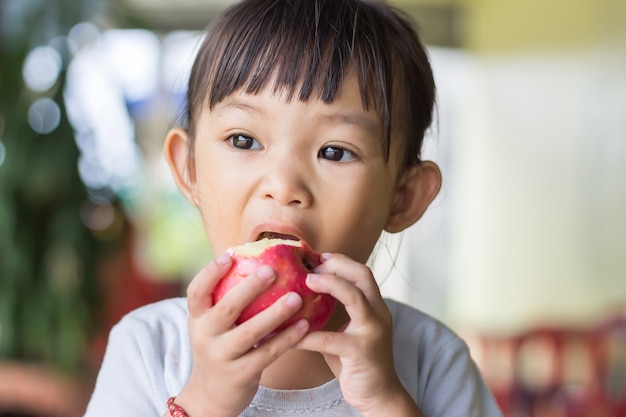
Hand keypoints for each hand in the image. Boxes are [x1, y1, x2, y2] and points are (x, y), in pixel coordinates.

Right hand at [174, 252, 309, 416]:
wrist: (209, 397)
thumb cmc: (219, 349)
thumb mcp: (211, 326)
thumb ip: (225, 301)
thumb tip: (255, 261)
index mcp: (197, 319)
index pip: (196, 291)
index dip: (211, 271)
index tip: (231, 254)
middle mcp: (205, 336)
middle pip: (226, 308)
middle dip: (249, 288)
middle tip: (271, 270)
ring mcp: (222, 356)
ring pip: (250, 332)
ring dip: (275, 313)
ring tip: (297, 297)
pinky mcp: (241, 374)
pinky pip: (267, 353)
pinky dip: (287, 338)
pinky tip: (304, 325)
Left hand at [297, 253, 422, 416]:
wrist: (379, 395)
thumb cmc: (357, 362)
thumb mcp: (348, 331)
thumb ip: (333, 313)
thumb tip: (301, 296)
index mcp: (375, 307)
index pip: (362, 272)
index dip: (341, 261)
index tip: (318, 257)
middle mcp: (378, 314)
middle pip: (363, 276)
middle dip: (337, 266)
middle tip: (312, 267)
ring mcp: (372, 332)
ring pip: (355, 297)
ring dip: (330, 285)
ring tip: (307, 282)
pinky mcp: (361, 352)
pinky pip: (330, 338)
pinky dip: (308, 335)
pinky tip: (290, 336)